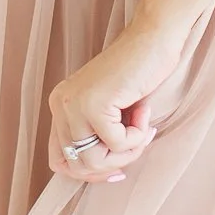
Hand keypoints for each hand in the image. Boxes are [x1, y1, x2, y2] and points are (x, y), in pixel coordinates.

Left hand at [47, 8, 187, 185]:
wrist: (154, 39)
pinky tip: (144, 110)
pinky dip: (138, 135)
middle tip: (138, 141)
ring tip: (142, 127)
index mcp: (60, 105)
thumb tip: (102, 175)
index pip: (60, 161)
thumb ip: (97, 135)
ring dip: (128, 151)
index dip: (90, 173)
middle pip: (80, 166)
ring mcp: (74, 104)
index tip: (118, 170)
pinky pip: (118, 144)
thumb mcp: (110, 110)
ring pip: (96, 161)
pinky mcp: (95, 104)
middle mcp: (60, 104)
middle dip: (115, 162)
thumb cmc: (139, 73)